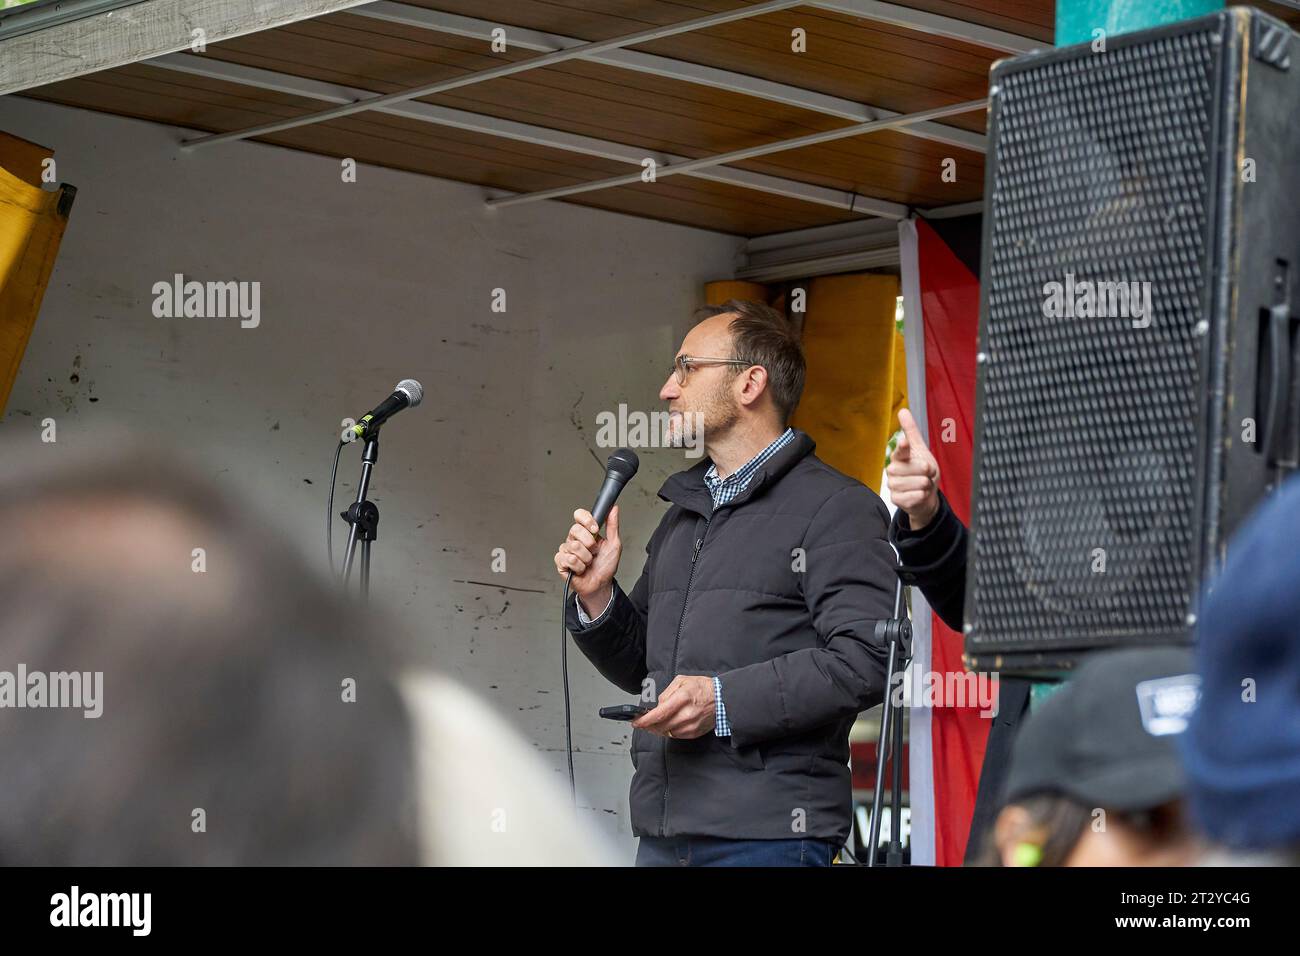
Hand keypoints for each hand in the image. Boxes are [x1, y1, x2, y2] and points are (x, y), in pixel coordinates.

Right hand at [554, 505, 622, 616]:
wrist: (601, 585)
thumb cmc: (606, 566)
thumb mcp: (614, 544)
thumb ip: (612, 525)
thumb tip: (614, 509)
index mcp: (585, 532)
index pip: (579, 515)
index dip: (586, 520)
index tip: (595, 528)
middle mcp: (574, 539)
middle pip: (575, 530)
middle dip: (589, 543)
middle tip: (594, 552)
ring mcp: (566, 550)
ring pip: (574, 546)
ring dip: (586, 558)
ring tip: (588, 563)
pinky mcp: (561, 562)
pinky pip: (568, 559)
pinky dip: (579, 566)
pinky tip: (581, 569)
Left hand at [633, 675, 715, 738]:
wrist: (723, 699)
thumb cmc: (702, 687)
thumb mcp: (682, 681)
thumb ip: (666, 693)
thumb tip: (657, 706)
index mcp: (682, 698)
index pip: (658, 714)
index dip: (644, 720)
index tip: (636, 722)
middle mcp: (687, 714)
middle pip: (660, 726)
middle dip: (648, 725)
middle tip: (642, 722)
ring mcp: (691, 725)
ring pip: (666, 732)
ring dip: (657, 729)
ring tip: (654, 722)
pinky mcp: (694, 733)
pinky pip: (676, 735)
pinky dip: (668, 731)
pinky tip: (668, 724)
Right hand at [886, 408, 940, 529]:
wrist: (925, 496)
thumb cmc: (922, 472)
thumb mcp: (920, 449)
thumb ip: (911, 431)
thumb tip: (903, 411)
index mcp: (898, 456)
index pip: (900, 450)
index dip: (904, 447)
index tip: (905, 443)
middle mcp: (892, 470)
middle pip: (916, 468)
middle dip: (927, 472)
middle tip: (926, 474)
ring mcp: (893, 485)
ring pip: (918, 483)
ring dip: (926, 485)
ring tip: (923, 484)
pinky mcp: (896, 499)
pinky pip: (916, 496)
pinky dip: (922, 496)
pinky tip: (919, 494)